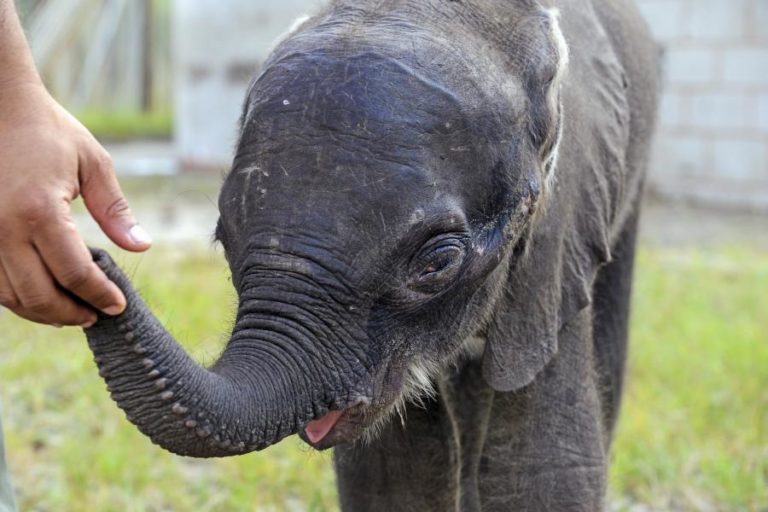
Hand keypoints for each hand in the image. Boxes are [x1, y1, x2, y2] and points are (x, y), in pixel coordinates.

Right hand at [0, 83, 150, 326]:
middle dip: (72, 313)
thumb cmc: (49, 131)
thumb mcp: (93, 163)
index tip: (118, 305)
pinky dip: (17, 296)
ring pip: (10, 296)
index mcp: (39, 212)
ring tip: (73, 311)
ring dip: (42, 312)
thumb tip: (142, 247)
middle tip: (96, 315)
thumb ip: (116, 210)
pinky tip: (42, 294)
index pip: (75, 274)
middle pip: (39, 296)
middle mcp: (2, 229)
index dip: (100, 295)